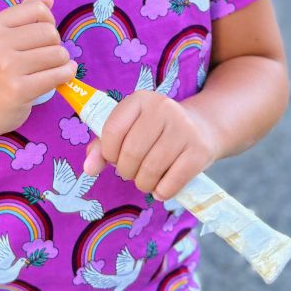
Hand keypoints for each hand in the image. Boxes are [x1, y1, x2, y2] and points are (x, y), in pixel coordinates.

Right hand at [0, 0, 77, 136]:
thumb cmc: (1, 67)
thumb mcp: (7, 37)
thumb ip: (27, 14)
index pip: (38, 9)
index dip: (47, 21)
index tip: (40, 36)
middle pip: (50, 32)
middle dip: (55, 44)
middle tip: (44, 57)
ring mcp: (7, 66)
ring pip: (58, 53)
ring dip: (61, 62)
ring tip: (49, 69)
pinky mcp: (19, 89)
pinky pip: (58, 74)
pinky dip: (66, 74)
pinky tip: (60, 77)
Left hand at [82, 91, 217, 201]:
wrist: (202, 127)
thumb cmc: (155, 131)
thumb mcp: (129, 128)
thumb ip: (103, 145)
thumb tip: (88, 168)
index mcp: (140, 99)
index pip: (112, 130)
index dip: (108, 153)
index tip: (113, 158)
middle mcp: (162, 108)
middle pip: (131, 153)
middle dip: (126, 171)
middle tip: (131, 172)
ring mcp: (184, 128)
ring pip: (151, 170)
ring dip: (143, 183)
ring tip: (145, 180)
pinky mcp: (200, 150)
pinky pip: (172, 182)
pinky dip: (161, 191)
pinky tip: (161, 187)